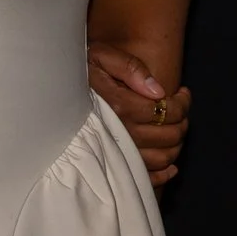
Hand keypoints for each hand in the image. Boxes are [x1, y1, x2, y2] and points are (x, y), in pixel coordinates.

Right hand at [89, 42, 189, 185]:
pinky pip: (147, 178)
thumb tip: (157, 91)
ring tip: (171, 129)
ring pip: (163, 158)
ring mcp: (117, 151)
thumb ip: (130, 67)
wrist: (54, 89)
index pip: (166, 111)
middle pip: (169, 136)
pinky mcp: (114, 165)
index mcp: (120, 104)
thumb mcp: (102, 57)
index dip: (182, 104)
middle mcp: (120, 131)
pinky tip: (169, 165)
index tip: (182, 94)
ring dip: (176, 144)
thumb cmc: (81, 71)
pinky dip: (164, 174)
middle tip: (179, 111)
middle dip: (181, 122)